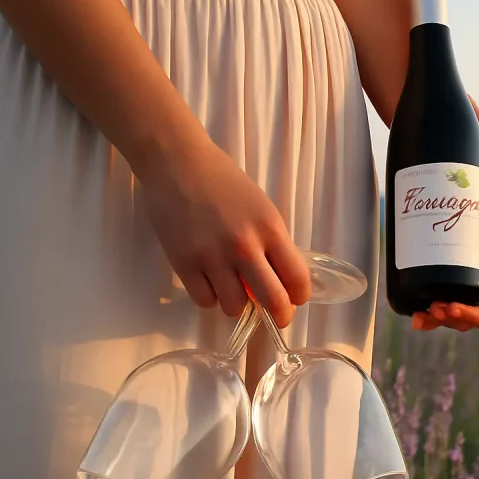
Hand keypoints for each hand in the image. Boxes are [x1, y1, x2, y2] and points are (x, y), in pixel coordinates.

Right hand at [138, 138, 311, 327]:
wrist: (178, 163)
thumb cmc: (223, 180)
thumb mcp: (261, 207)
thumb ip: (271, 242)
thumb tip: (278, 279)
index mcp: (270, 229)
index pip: (297, 278)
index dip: (299, 296)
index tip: (294, 299)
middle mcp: (245, 246)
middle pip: (272, 300)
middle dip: (279, 314)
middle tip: (276, 315)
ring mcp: (213, 257)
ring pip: (235, 307)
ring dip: (237, 303)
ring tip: (233, 287)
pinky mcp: (184, 263)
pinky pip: (205, 300)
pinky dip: (210, 297)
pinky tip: (210, 281)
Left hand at [412, 143, 478, 331]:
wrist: (478, 171)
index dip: (469, 317)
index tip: (447, 307)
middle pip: (465, 315)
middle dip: (445, 319)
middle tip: (426, 309)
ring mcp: (461, 270)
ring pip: (448, 306)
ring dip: (433, 318)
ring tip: (415, 313)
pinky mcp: (443, 259)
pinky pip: (434, 287)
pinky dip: (421, 299)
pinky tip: (408, 301)